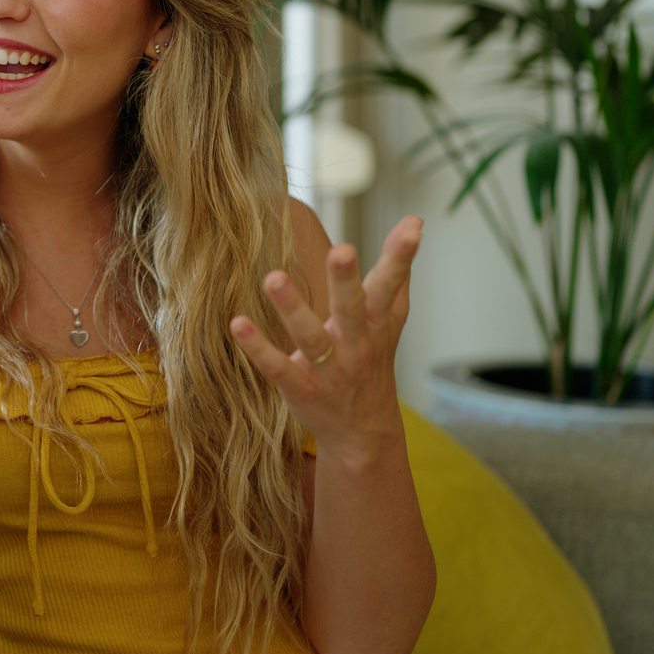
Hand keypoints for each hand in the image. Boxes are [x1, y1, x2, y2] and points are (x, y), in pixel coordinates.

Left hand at [229, 216, 422, 460]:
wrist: (364, 432)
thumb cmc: (373, 361)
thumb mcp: (390, 318)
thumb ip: (397, 270)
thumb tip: (415, 221)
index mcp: (375, 324)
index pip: (390, 285)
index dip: (400, 257)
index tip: (412, 227)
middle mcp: (355, 344)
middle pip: (352, 309)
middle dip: (346, 281)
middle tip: (341, 250)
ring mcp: (329, 369)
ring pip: (311, 337)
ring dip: (293, 308)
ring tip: (273, 278)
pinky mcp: (301, 388)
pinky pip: (278, 367)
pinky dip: (258, 348)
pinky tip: (238, 323)